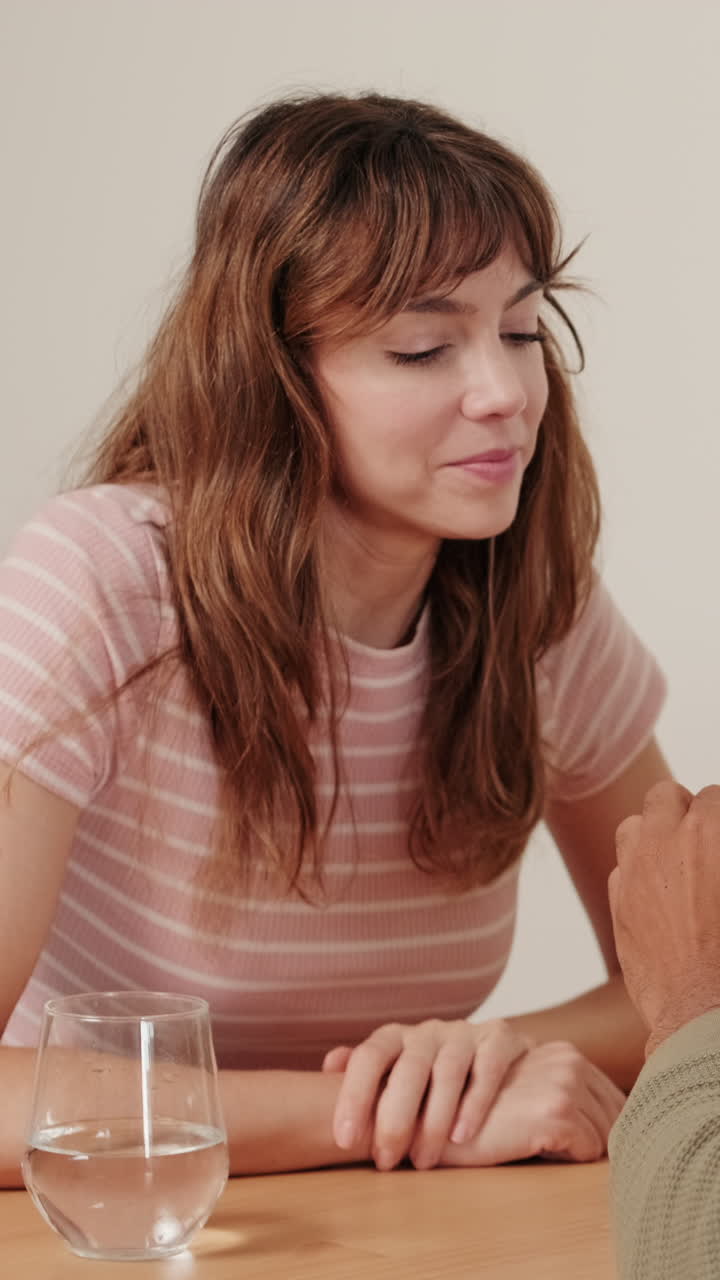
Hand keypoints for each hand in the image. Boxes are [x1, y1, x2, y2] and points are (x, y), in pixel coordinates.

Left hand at [322, 1018, 532, 1170]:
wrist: (500, 1061)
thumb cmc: (433, 1079)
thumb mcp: (396, 1075)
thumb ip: (366, 1073)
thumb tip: (330, 1064)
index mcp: (395, 1037)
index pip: (369, 1057)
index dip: (354, 1095)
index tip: (345, 1139)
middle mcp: (428, 1031)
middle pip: (409, 1067)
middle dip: (394, 1117)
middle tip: (386, 1160)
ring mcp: (465, 1032)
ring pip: (448, 1070)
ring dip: (434, 1118)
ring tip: (423, 1161)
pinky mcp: (501, 1038)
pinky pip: (488, 1066)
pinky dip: (475, 1102)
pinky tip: (462, 1136)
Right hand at [438, 1041, 624, 1165]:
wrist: (439, 1121)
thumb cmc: (484, 1116)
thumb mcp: (529, 1090)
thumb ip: (565, 1091)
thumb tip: (614, 1126)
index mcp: (564, 1052)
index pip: (614, 1098)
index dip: (602, 1126)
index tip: (580, 1142)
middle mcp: (568, 1060)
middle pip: (616, 1117)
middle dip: (597, 1139)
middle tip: (560, 1148)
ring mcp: (563, 1083)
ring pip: (605, 1135)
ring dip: (580, 1150)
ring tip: (542, 1145)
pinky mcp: (556, 1110)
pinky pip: (590, 1150)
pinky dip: (570, 1160)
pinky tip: (535, 1149)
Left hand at [609, 781, 719, 1054]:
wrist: (707, 1014)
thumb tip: (714, 856)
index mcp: (709, 832)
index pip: (713, 796)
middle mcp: (665, 842)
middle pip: (666, 797)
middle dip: (686, 810)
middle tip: (707, 840)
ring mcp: (635, 872)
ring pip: (633, 827)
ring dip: (654, 835)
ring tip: (679, 861)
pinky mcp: (618, 904)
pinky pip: (621, 869)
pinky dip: (638, 874)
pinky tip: (662, 898)